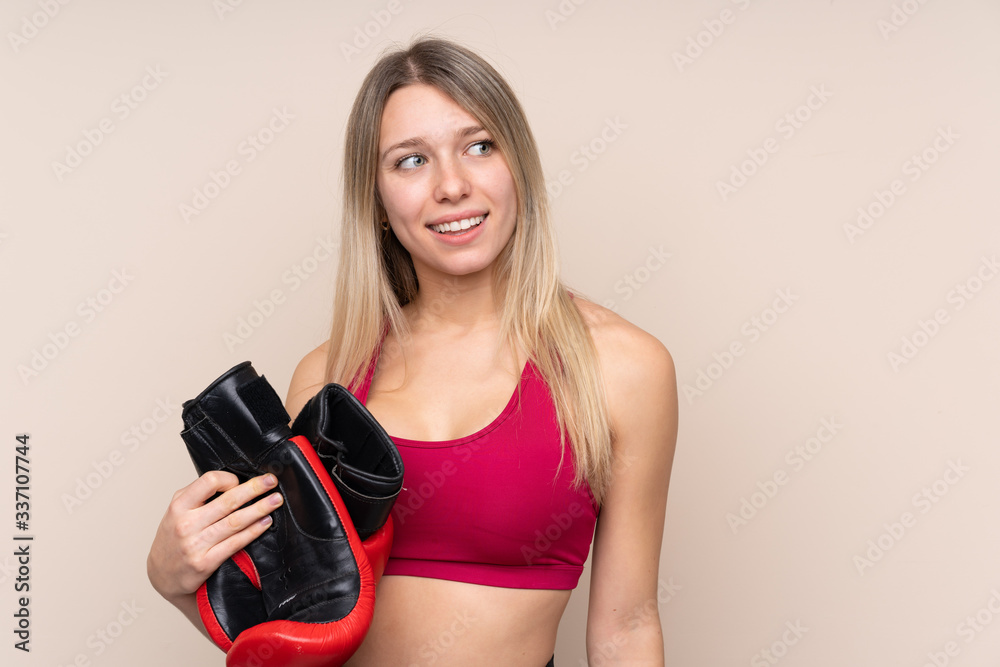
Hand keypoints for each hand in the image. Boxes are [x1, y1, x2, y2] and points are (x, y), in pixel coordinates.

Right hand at [147, 470, 283, 600]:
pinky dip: (253, 531)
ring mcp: (196, 545)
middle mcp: (186, 524)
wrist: (161, 575)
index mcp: (179, 506)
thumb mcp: (176, 512)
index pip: (208, 482)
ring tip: (275, 501)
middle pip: (228, 501)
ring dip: (260, 509)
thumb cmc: (173, 539)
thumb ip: (198, 496)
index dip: (228, 479)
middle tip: (271, 481)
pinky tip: (265, 523)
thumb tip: (232, 482)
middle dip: (254, 489)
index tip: (240, 480)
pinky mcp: (205, 563)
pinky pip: (235, 543)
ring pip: (235, 522)